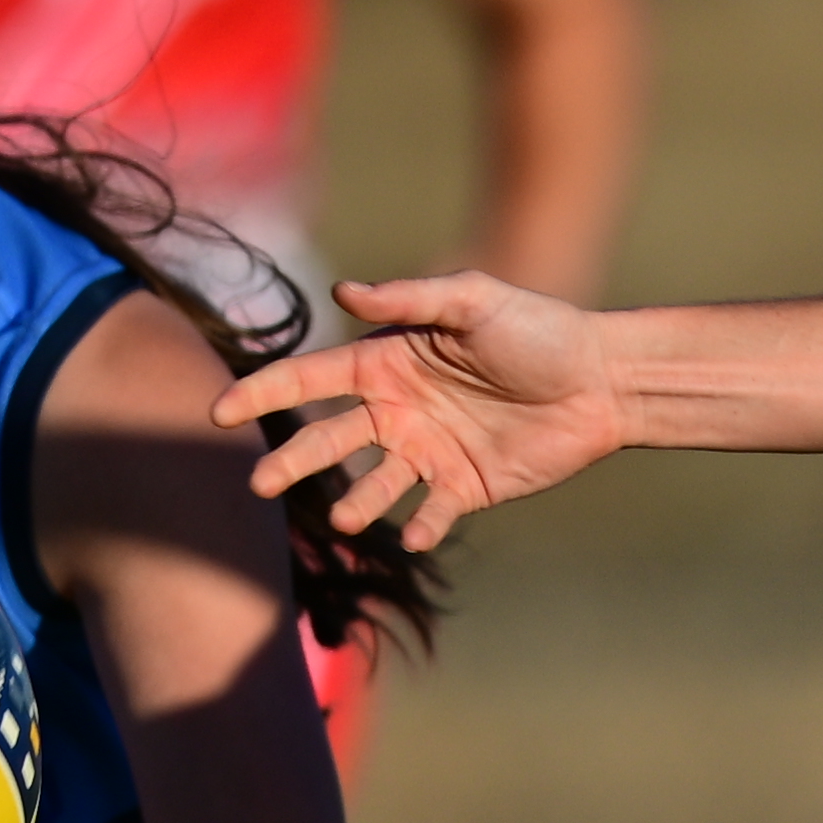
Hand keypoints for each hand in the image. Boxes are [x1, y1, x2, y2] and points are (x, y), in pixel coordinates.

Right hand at [221, 272, 625, 551]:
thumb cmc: (539, 330)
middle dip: (293, 463)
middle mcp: (396, 411)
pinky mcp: (465, 487)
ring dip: (359, 502)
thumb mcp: (474, 302)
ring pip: (375, 485)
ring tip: (350, 516)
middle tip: (261, 484)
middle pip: (328, 441)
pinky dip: (422, 526)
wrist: (603, 379)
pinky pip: (432, 513)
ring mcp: (427, 453)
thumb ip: (410, 298)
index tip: (219, 413)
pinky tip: (418, 533)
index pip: (309, 379)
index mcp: (385, 363)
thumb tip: (342, 290)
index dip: (263, 394)